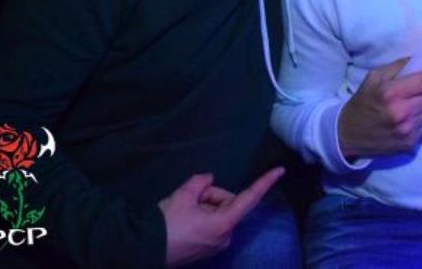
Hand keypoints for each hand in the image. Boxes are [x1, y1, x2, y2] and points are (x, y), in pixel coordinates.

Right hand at [159, 167, 284, 266]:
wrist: (142, 251)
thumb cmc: (167, 224)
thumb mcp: (183, 196)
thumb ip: (201, 182)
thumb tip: (208, 179)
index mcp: (225, 224)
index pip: (249, 198)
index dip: (264, 182)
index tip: (279, 171)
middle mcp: (225, 237)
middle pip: (227, 204)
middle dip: (210, 196)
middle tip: (189, 197)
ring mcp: (215, 246)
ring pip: (216, 214)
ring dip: (203, 207)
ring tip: (181, 211)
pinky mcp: (204, 250)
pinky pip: (209, 225)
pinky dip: (199, 217)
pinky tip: (181, 220)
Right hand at [338, 57, 421, 158]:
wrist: (346, 135)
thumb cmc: (362, 102)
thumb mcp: (373, 78)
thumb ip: (397, 67)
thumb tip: (420, 58)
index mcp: (391, 93)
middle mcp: (401, 113)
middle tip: (406, 95)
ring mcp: (406, 131)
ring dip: (420, 108)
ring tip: (401, 110)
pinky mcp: (408, 144)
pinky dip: (416, 121)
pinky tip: (400, 122)